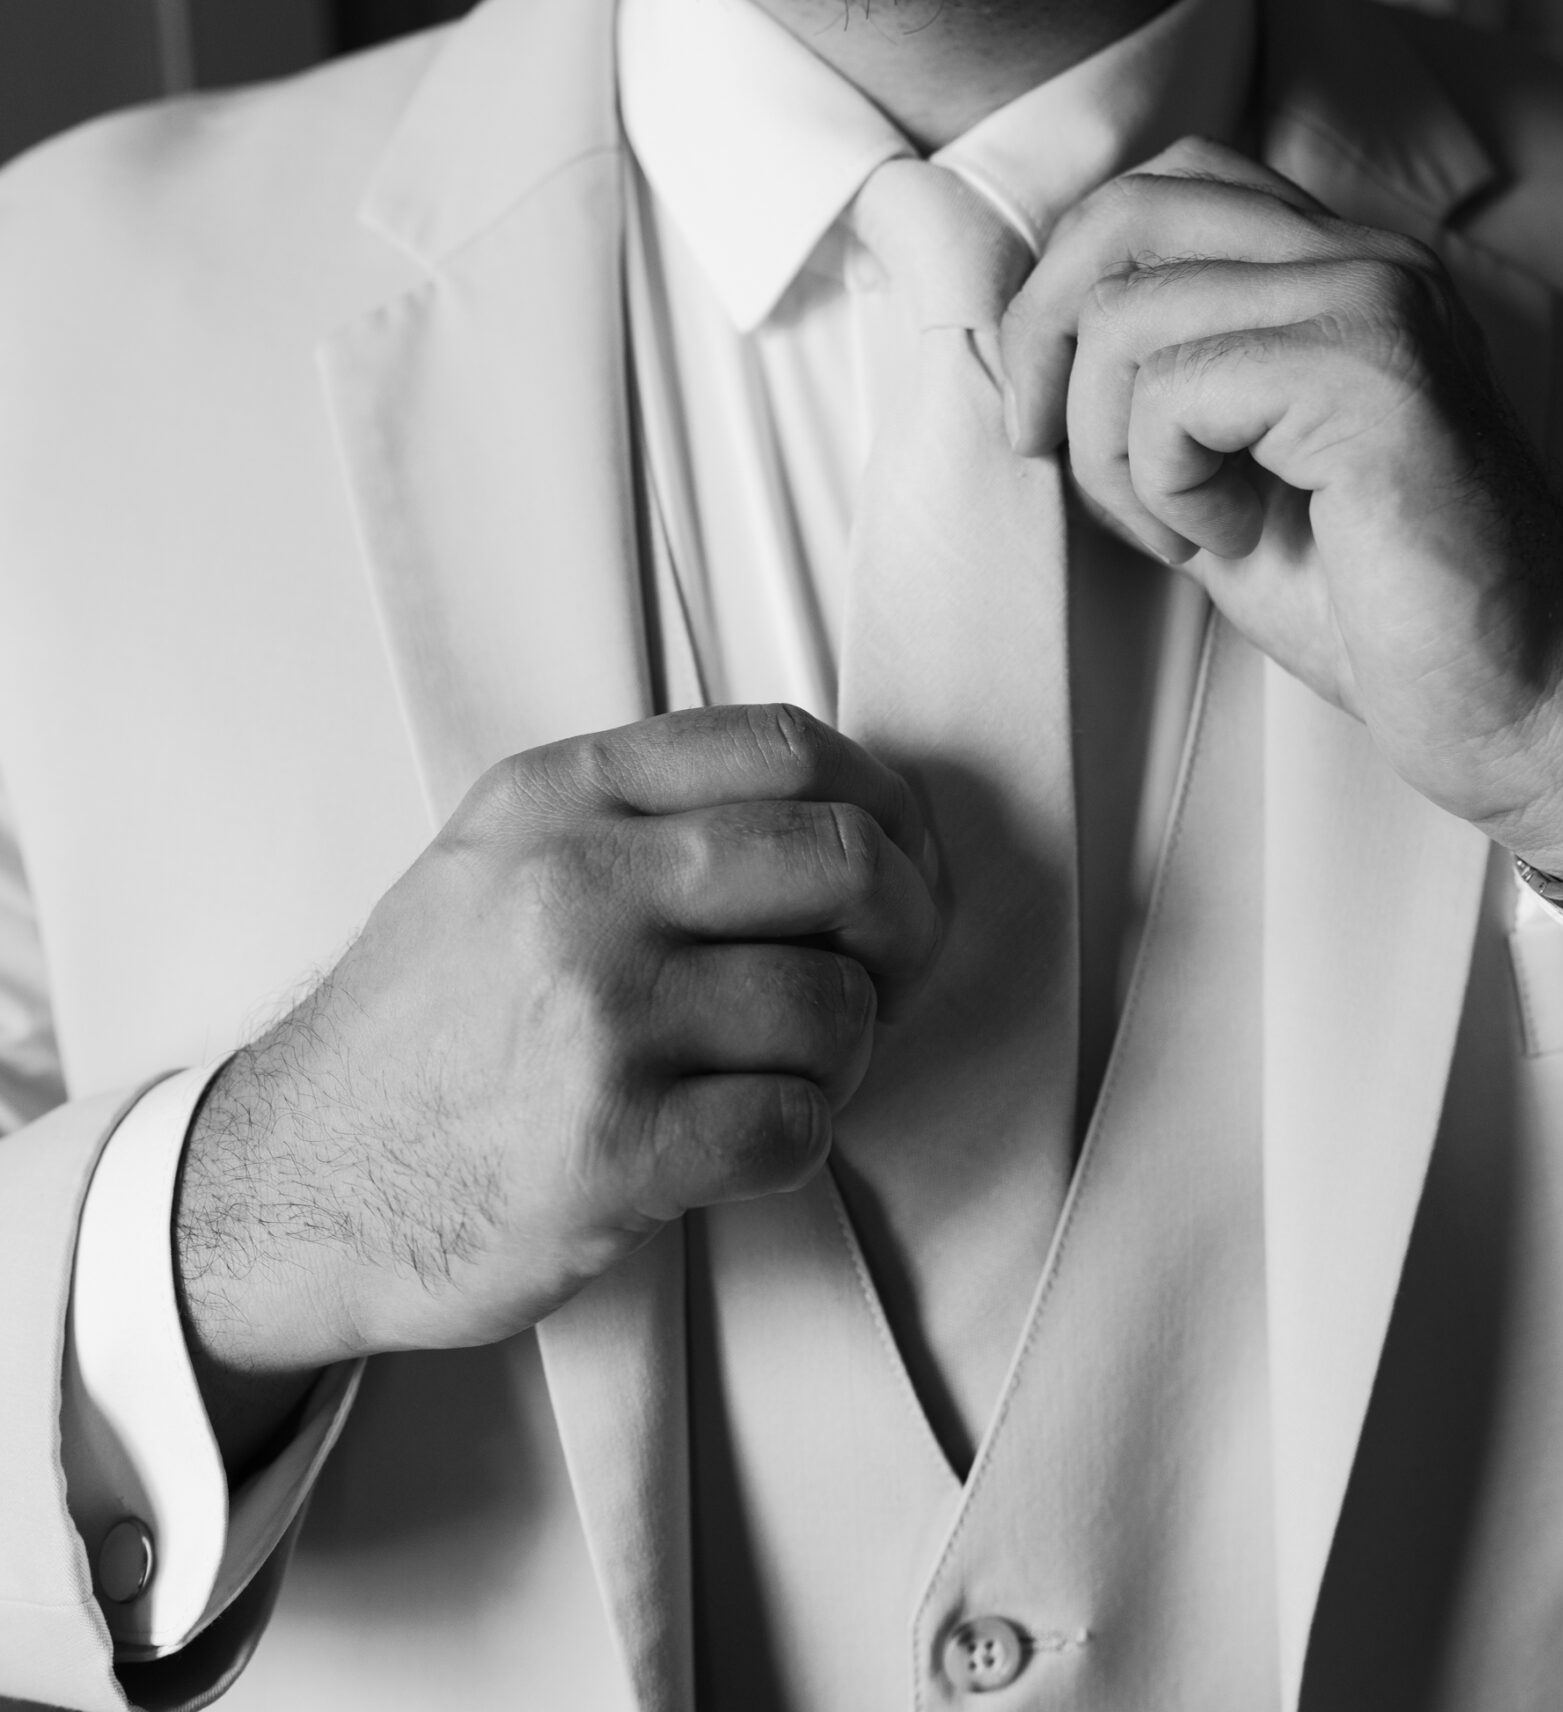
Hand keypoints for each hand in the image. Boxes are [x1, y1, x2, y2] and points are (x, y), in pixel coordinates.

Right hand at [176, 706, 938, 1401]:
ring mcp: (596, 1019)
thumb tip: (840, 807)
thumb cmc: (425, 1022)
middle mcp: (579, 887)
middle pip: (841, 859)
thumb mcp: (497, 855)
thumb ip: (639, 809)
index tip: (901, 854)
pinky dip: (803, 1134)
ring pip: (834, 1002)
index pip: (785, 745)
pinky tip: (752, 1134)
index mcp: (560, 798)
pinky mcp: (611, 1150)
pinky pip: (794, 1124)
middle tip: (894, 970)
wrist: (295, 1179)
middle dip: (906, 920)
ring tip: (796, 1067)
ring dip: (850, 1047)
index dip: (882, 800)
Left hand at [1001, 138, 1562, 872]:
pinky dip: (1166, 486)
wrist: (1521, 701)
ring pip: (1129, 317)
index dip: (1064, 285)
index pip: (1160, 187)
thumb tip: (1027, 347)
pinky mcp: (1375, 377)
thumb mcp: (1227, 469)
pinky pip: (1174, 394)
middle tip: (1042, 448)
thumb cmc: (1374, 604)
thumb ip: (1154, 384)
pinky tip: (1234, 539)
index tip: (1040, 411)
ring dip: (1113, 451)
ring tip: (1192, 528)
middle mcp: (1368, 257)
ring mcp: (1379, 304)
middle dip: (1043, 340)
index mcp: (1339, 266)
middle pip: (1128, 213)